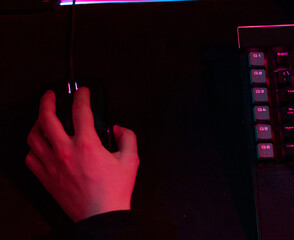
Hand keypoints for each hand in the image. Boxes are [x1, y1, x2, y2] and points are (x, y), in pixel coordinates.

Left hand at [26, 87, 139, 221]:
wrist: (100, 215)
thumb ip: (128, 138)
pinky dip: (33, 148)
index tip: (82, 92)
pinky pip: (30, 158)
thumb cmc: (113, 191)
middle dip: (47, 101)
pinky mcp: (46, 178)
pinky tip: (39, 146)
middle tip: (50, 96)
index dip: (81, 96)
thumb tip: (119, 129)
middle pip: (47, 118)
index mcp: (87, 144)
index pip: (80, 110)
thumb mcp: (131, 160)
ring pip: (33, 137)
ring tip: (42, 118)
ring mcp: (52, 165)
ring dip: (37, 123)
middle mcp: (65, 152)